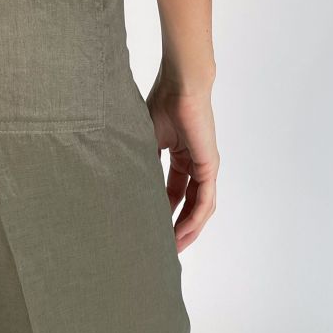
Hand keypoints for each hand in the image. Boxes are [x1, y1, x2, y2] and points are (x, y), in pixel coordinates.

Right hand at [146, 66, 218, 252]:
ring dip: (187, 229)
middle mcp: (195, 162)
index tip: (150, 227)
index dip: (163, 210)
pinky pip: (205, 201)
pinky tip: (183, 233)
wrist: (180, 85)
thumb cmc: (163, 101)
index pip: (173, 190)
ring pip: (199, 207)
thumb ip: (142, 157)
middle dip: (177, 226)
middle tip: (163, 247)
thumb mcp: (147, 137)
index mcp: (180, 154)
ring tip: (173, 248)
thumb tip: (123, 177)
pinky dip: (194, 219)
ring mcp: (204, 165)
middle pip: (188, 203)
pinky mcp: (210, 166)